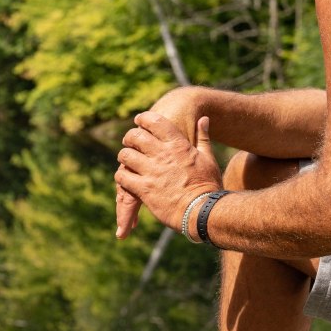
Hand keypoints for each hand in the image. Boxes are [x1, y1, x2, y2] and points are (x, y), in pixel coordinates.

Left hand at [113, 88, 201, 238]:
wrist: (204, 212)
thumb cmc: (209, 186)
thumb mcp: (208, 158)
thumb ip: (203, 137)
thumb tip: (203, 119)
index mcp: (178, 145)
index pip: (155, 122)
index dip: (143, 119)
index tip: (139, 120)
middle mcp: (162, 155)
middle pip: (135, 136)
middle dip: (130, 138)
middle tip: (129, 142)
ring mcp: (151, 171)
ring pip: (125, 155)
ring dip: (124, 157)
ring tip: (127, 161)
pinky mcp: (143, 189)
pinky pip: (122, 177)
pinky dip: (122, 176)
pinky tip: (126, 179)